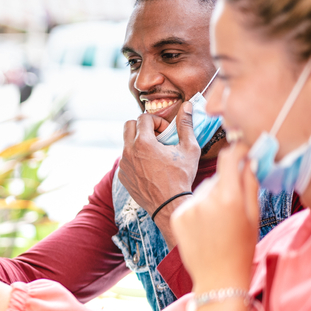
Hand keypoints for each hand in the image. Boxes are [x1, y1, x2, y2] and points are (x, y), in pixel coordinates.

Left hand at [118, 103, 199, 238]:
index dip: (157, 121)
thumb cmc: (181, 177)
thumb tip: (188, 105)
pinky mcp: (122, 175)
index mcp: (143, 143)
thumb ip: (186, 125)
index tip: (166, 133)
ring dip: (139, 142)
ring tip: (155, 153)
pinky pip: (125, 159)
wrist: (169, 205)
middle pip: (128, 125)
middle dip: (143, 126)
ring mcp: (123, 164)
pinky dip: (135, 157)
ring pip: (126, 143)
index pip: (143, 117)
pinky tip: (150, 167)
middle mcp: (128, 152)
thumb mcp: (189, 149)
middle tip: (157, 137)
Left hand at [171, 142, 257, 293]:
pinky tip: (204, 227)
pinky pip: (190, 203)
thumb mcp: (253, 216)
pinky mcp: (177, 216)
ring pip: (202, 191)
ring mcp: (188, 208)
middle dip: (225, 185)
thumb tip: (248, 161)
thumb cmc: (241, 248)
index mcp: (229, 198)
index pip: (229, 159)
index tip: (241, 150)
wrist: (217, 276)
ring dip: (210, 198)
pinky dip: (197, 209)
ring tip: (217, 222)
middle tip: (232, 207)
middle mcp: (205, 200)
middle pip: (216, 178)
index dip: (237, 151)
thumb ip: (250, 185)